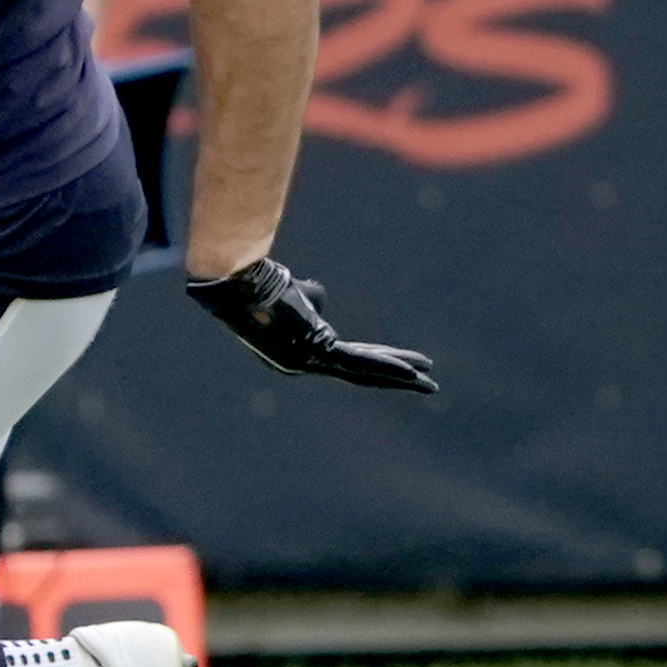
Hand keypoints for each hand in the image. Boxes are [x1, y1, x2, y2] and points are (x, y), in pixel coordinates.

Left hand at [188, 255, 440, 392]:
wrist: (237, 282)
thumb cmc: (258, 283)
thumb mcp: (293, 292)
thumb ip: (310, 299)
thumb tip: (317, 298)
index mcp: (298, 352)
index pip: (348, 358)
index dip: (379, 358)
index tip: (405, 360)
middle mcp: (303, 364)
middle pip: (359, 372)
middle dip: (395, 377)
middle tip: (425, 383)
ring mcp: (308, 361)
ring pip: (363, 372)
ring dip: (399, 378)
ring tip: (429, 384)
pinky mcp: (313, 352)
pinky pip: (357, 363)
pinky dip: (386, 366)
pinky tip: (410, 372)